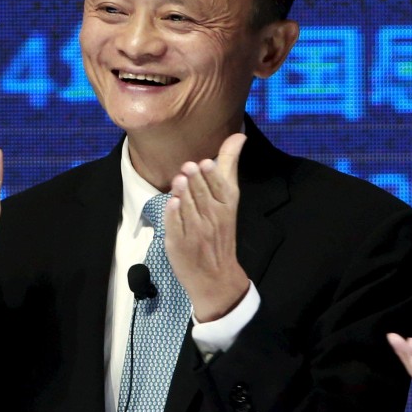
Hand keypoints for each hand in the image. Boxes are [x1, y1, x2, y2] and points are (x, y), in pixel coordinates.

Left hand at [164, 133, 249, 321]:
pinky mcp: (179, 243)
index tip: (205, 164)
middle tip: (188, 168)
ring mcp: (196, 231)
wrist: (216, 275)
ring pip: (188, 207)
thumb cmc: (221, 230)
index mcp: (227, 205)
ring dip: (183, 193)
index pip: (220, 187)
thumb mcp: (229, 199)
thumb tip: (239, 135)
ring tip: (179, 181)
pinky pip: (175, 225)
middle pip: (202, 195)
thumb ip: (229, 166)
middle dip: (195, 181)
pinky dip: (174, 214)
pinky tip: (172, 204)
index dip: (211, 175)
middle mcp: (213, 218)